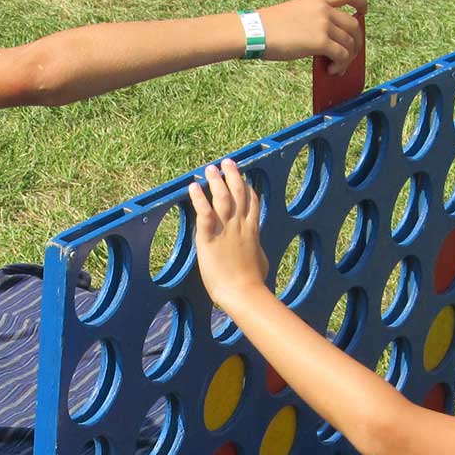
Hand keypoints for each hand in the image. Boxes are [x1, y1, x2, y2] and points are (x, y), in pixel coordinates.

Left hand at [188, 158, 269, 314]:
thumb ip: (256, 250)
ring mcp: (225, 230)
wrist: (243, 292)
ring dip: (216, 181)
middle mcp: (240, 225)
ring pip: (222, 198)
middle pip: (238, 193)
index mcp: (252, 230)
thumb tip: (257, 251)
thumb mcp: (261, 261)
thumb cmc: (253, 282)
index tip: (244, 179)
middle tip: (227, 163)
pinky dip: (198, 199)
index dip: (248, 188)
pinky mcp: (208, 238)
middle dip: (233, 175)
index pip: (252, 202)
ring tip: (210, 169)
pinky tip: (193, 187)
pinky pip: (203, 213)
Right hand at [255, 0, 366, 72]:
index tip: (362, 12)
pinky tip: (332, 70)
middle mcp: (323, 9)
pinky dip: (341, 65)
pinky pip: (342, 55)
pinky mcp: (320, 42)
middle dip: (356, 42)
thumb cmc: (267, 26)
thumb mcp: (294, 13)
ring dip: (347, 58)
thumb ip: (313, 21)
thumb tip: (325, 43)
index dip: (360, 3)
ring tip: (337, 67)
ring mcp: (323, 25)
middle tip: (349, 55)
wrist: (254, 31)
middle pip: (354, 25)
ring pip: (350, 43)